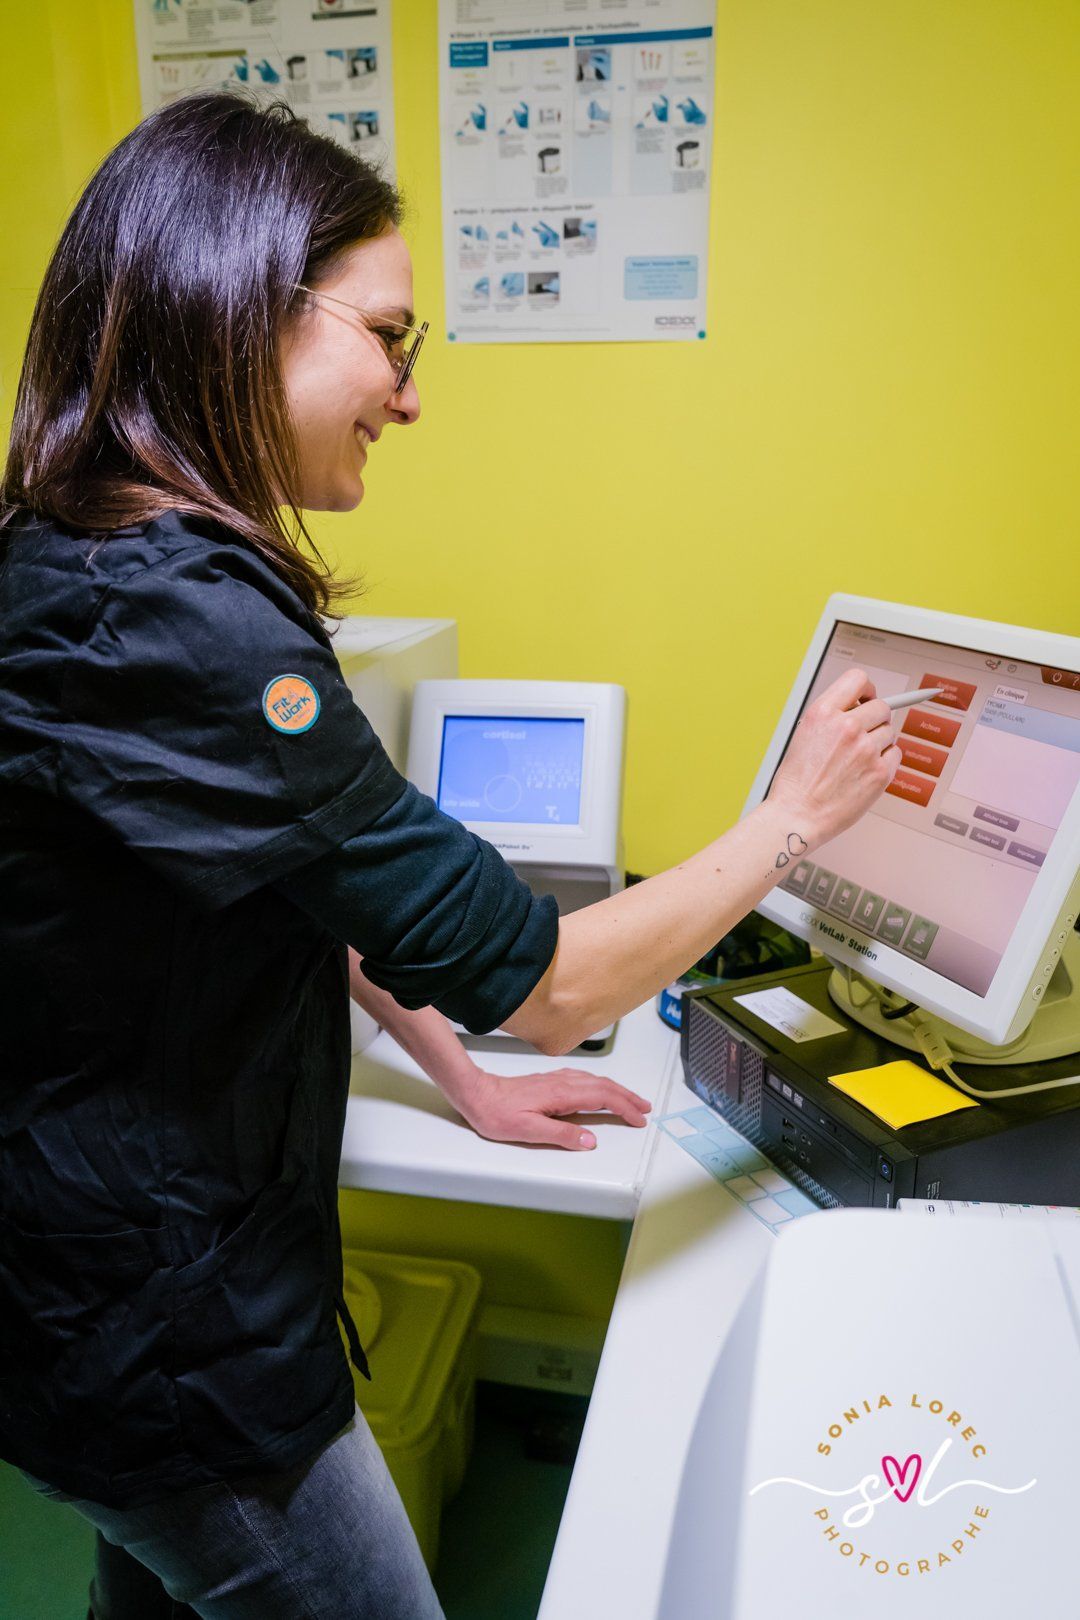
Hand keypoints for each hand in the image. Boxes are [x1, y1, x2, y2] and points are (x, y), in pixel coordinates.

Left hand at [458, 1069, 651, 1150]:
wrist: (477, 1094)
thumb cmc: (497, 1113)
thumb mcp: (528, 1131)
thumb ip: (561, 1135)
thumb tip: (590, 1140)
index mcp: (561, 1095)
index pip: (603, 1099)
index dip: (624, 1109)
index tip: (639, 1119)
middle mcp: (562, 1083)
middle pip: (604, 1087)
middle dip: (628, 1097)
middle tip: (645, 1109)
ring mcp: (556, 1080)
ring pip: (595, 1081)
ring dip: (616, 1090)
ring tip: (630, 1100)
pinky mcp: (549, 1081)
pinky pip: (584, 1079)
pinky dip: (600, 1085)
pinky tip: (600, 1090)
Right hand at [767, 667, 900, 847]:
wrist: (797, 815)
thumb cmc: (797, 783)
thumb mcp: (805, 735)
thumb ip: (832, 717)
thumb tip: (860, 708)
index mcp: (823, 713)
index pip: (858, 679)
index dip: (867, 689)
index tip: (867, 699)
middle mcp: (846, 726)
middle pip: (882, 707)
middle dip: (875, 719)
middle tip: (864, 735)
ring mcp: (866, 749)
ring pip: (889, 732)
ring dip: (879, 742)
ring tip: (858, 760)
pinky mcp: (880, 772)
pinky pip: (895, 754)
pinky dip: (885, 761)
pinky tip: (865, 771)